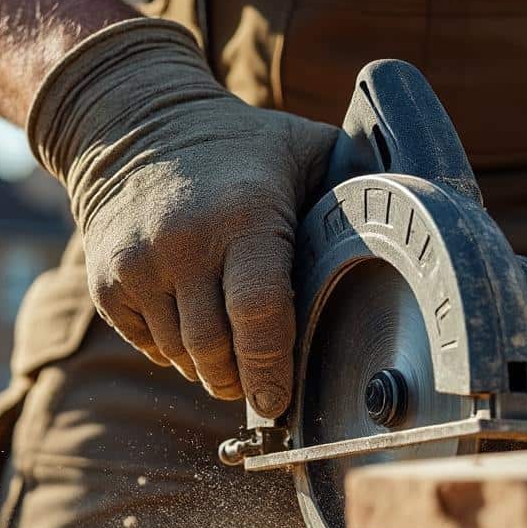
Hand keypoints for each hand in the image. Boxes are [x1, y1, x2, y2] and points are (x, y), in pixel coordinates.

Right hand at [28, 20, 338, 417]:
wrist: (132, 123)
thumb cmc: (238, 145)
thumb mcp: (301, 147)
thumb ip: (354, 182)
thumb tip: (419, 221)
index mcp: (244, 215)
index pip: (259, 314)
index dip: (272, 370)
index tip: (281, 403)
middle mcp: (185, 242)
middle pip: (217, 352)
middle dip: (243, 382)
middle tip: (263, 388)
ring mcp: (138, 264)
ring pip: (184, 358)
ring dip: (212, 369)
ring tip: (232, 348)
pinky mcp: (107, 282)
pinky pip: (150, 347)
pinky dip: (176, 352)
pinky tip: (194, 322)